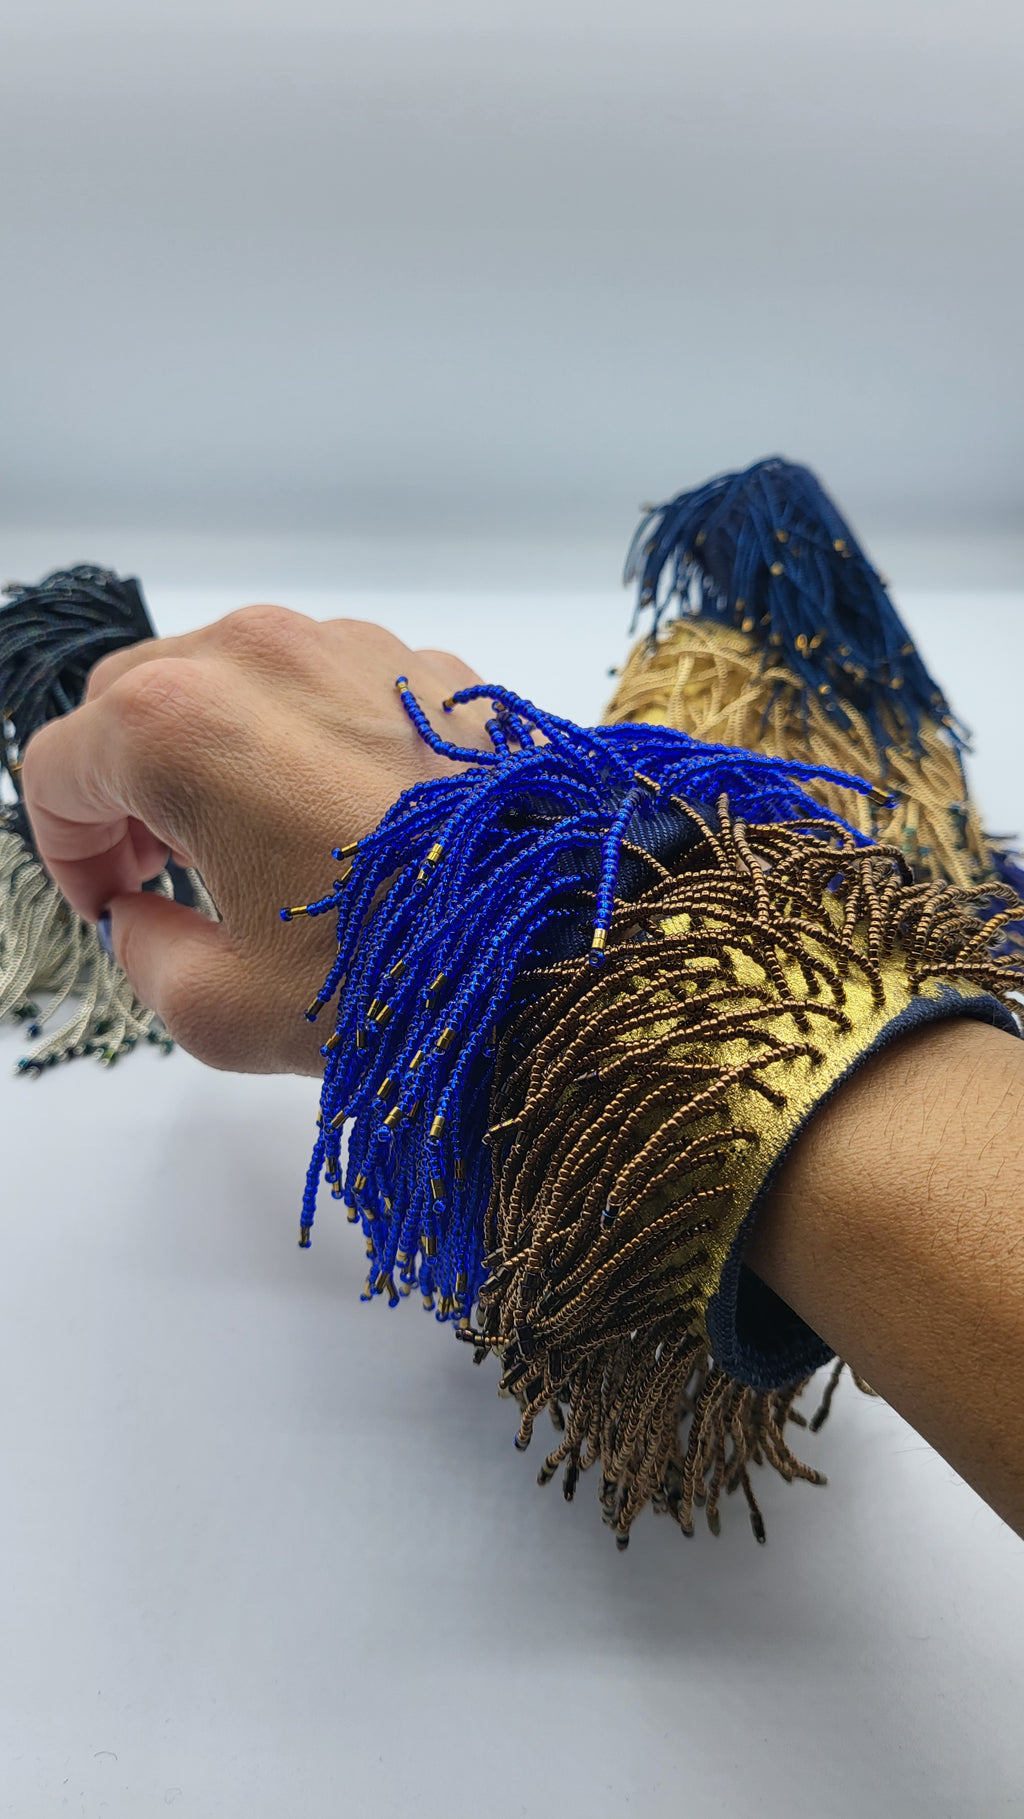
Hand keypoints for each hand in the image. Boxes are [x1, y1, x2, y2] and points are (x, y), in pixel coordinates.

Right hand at [20, 605, 485, 1073]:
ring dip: (211, 751)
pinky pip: (324, 685)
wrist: (568, 942)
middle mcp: (256, 654)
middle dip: (123, 785)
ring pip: (228, 678)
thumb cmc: (396, 978)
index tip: (110, 900)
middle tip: (159, 869)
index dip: (64, 845)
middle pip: (130, 700)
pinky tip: (340, 818)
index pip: (56, 765)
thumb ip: (140, 953)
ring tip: (252, 843)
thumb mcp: (222, 1008)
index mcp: (177, 724)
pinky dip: (302, 738)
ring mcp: (348, 645)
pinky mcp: (425, 662)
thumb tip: (135, 913)